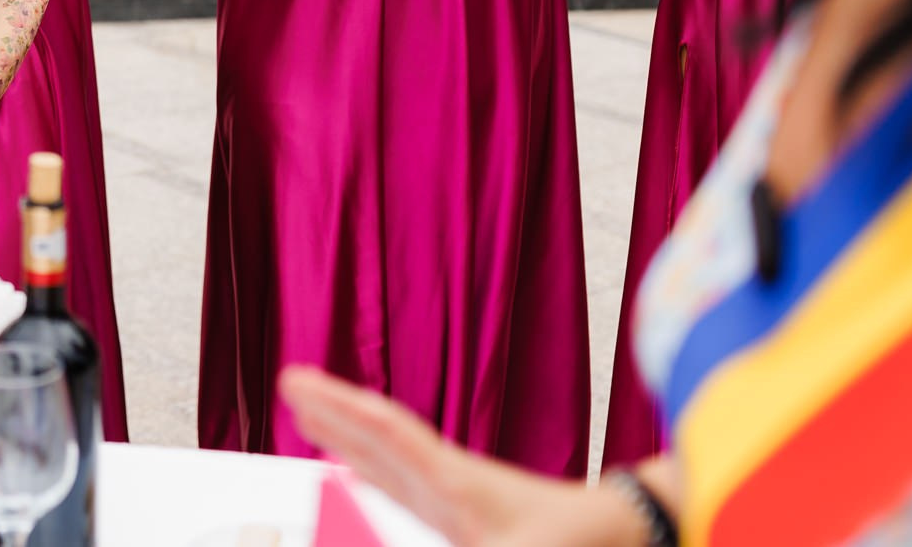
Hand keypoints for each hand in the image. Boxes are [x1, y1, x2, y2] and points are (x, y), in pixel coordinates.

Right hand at [281, 367, 641, 546]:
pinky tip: (359, 473)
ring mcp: (455, 497)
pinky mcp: (465, 517)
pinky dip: (371, 471)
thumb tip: (378, 540)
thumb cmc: (576, 540)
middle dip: (332, 411)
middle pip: (378, 435)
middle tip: (290, 383)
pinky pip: (402, 484)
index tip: (295, 380)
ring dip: (347, 437)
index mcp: (452, 480)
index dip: (336, 405)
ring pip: (387, 457)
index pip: (384, 431)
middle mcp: (446, 481)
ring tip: (311, 418)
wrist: (622, 530)